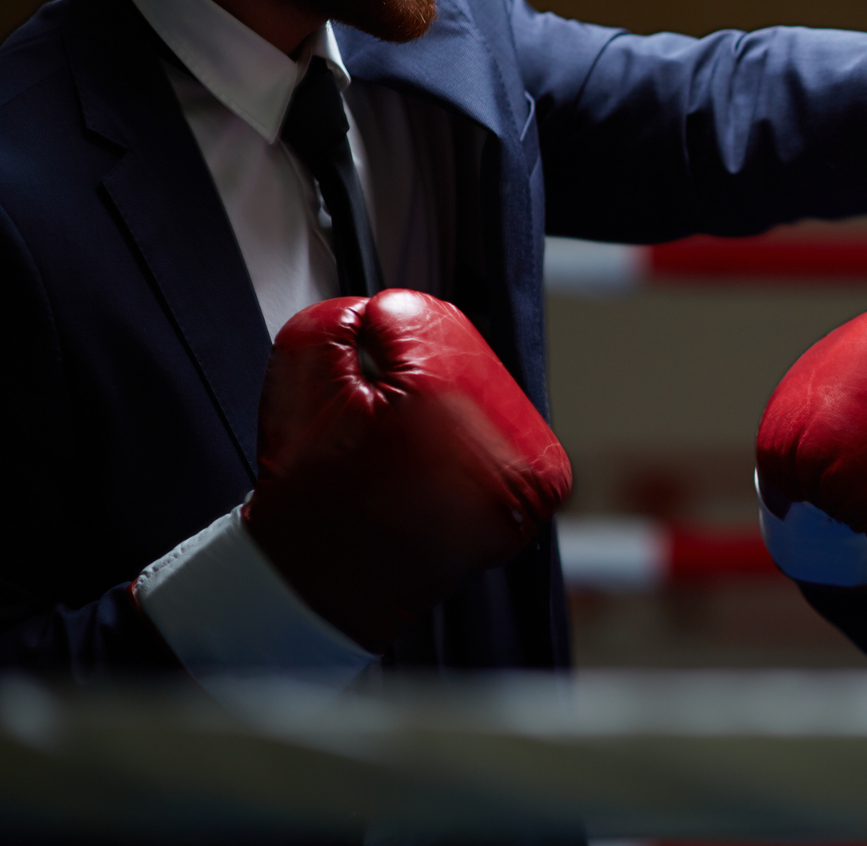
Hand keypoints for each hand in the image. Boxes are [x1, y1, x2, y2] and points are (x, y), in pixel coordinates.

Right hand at [245, 290, 572, 650]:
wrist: (328, 588)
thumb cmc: (315, 502)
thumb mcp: (300, 385)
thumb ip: (338, 322)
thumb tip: (386, 308)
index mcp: (445, 403)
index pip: (421, 318)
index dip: (376, 337)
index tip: (361, 364)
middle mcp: (499, 437)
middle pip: (463, 351)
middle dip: (416, 370)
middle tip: (379, 416)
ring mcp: (527, 470)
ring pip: (487, 388)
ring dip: (449, 401)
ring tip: (405, 447)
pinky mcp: (538, 494)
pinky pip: (508, 431)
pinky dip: (474, 435)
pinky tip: (435, 462)